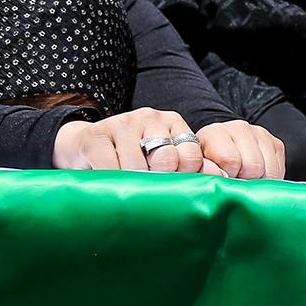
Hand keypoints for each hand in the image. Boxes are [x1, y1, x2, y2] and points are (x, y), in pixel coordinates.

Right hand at [52, 107, 205, 173]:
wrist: (82, 147)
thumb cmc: (131, 159)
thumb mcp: (163, 160)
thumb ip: (192, 167)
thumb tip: (222, 178)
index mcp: (173, 123)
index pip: (192, 155)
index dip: (184, 177)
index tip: (172, 187)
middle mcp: (150, 117)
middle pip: (167, 160)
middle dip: (159, 181)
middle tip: (148, 188)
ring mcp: (123, 123)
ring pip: (138, 167)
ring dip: (132, 183)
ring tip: (127, 185)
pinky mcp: (97, 135)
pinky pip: (111, 168)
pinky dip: (112, 181)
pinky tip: (110, 180)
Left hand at [195, 120, 285, 180]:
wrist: (219, 150)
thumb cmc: (207, 164)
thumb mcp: (198, 168)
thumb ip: (205, 171)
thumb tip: (222, 176)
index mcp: (215, 132)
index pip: (231, 159)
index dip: (227, 176)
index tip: (221, 178)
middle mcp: (239, 128)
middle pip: (253, 166)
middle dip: (245, 179)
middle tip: (235, 179)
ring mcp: (260, 134)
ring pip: (269, 170)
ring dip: (258, 180)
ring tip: (245, 178)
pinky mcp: (276, 144)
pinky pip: (279, 170)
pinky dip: (270, 179)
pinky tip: (257, 175)